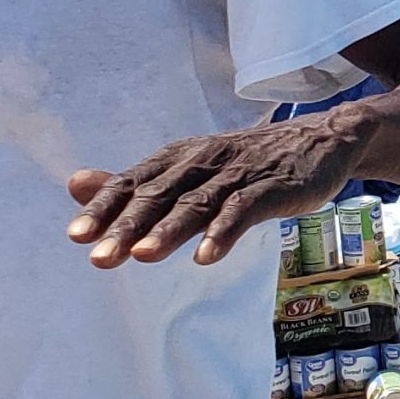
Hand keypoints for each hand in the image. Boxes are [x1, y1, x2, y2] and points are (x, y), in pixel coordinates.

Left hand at [68, 113, 367, 267]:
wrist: (325, 139)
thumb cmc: (249, 163)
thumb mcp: (190, 169)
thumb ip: (136, 183)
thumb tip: (73, 184)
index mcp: (179, 158)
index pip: (132, 182)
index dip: (104, 209)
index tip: (76, 237)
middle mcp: (204, 161)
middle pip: (159, 195)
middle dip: (127, 227)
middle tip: (100, 259)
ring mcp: (240, 173)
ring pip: (198, 203)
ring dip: (169, 230)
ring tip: (143, 256)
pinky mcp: (274, 186)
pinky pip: (245, 209)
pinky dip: (224, 231)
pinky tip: (206, 256)